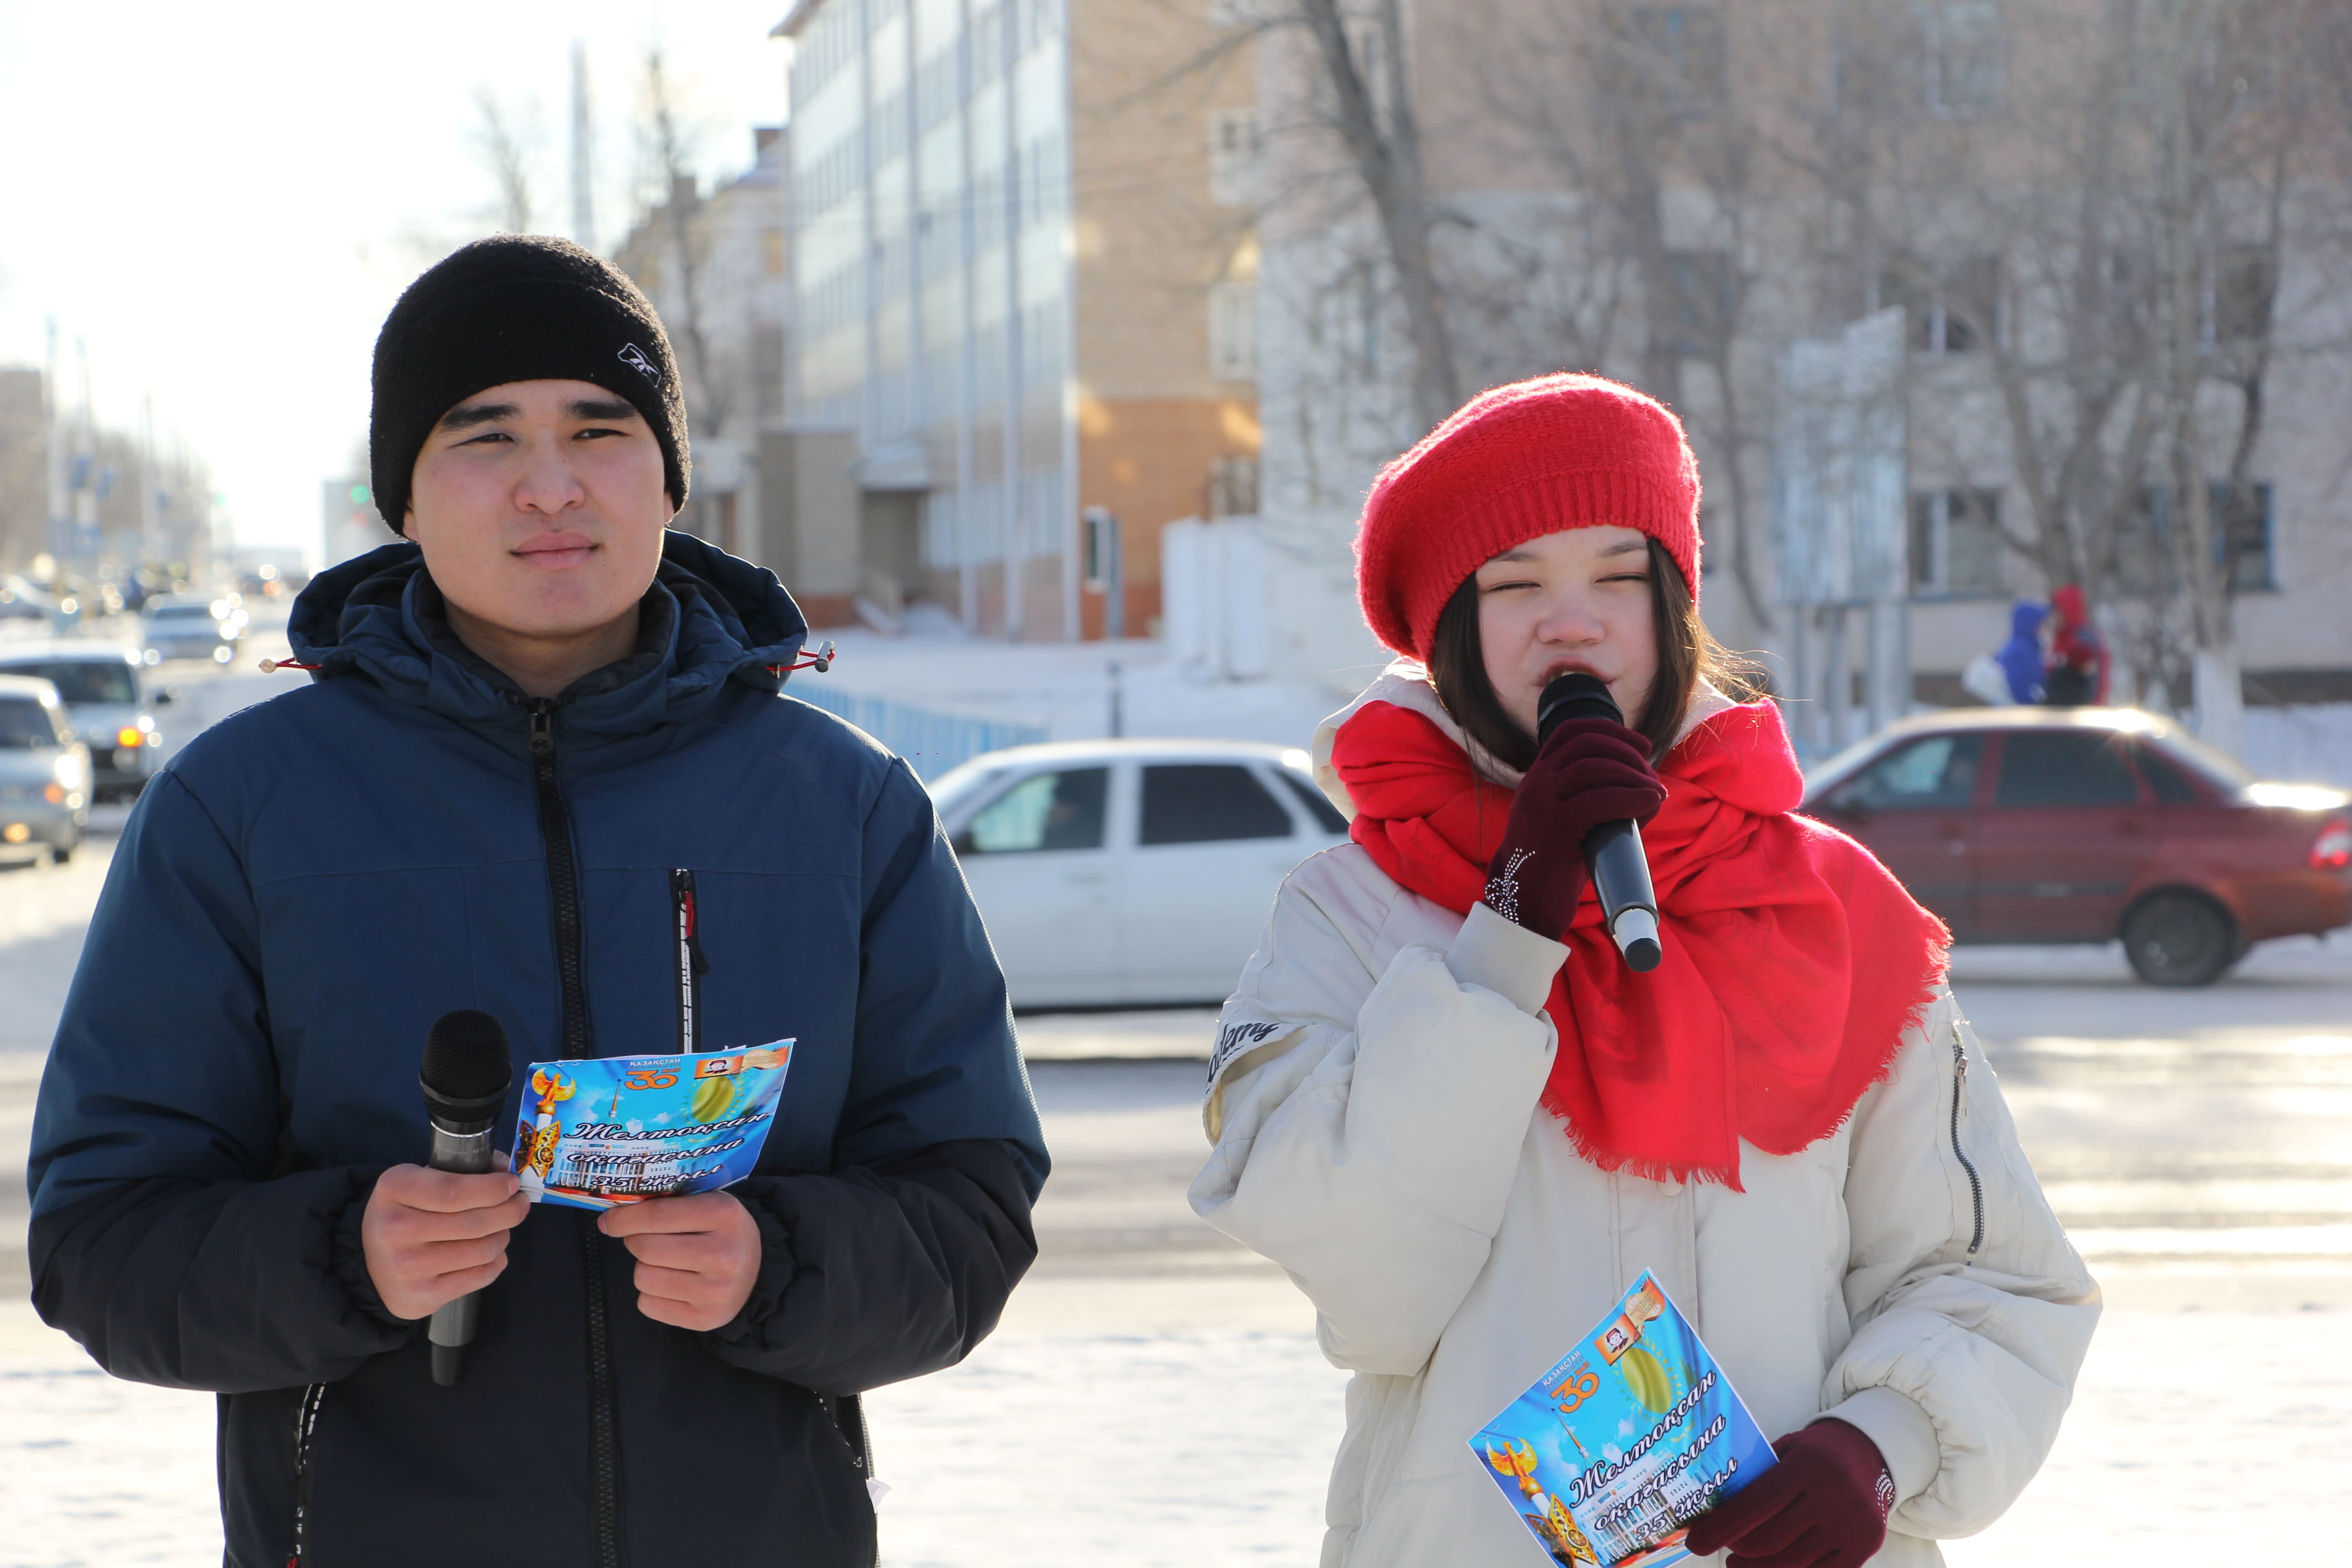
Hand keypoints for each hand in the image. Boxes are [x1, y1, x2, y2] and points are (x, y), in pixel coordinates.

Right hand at [361, 1163, 528, 1321]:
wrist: (368, 1265)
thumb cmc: (404, 1214)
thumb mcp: (417, 1181)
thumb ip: (459, 1171)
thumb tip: (504, 1169)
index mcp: (395, 1190)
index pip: (455, 1190)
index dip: (492, 1188)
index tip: (512, 1183)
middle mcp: (396, 1229)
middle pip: (475, 1222)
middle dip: (510, 1211)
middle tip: (520, 1204)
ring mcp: (409, 1266)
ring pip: (483, 1249)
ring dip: (503, 1235)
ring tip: (501, 1228)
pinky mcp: (424, 1295)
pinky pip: (481, 1276)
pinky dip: (496, 1261)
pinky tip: (490, 1252)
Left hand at [597, 1191, 762, 1331]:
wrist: (758, 1270)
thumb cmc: (722, 1232)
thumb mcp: (709, 1204)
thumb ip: (669, 1204)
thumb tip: (613, 1217)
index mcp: (724, 1215)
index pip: (657, 1215)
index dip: (624, 1218)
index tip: (609, 1221)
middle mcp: (724, 1254)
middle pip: (646, 1249)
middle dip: (636, 1242)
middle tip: (647, 1240)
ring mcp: (715, 1291)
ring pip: (643, 1278)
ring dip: (644, 1269)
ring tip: (666, 1264)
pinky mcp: (704, 1318)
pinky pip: (648, 1305)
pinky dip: (651, 1294)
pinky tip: (672, 1285)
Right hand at [1483, 713, 1665, 940]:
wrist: (1523, 904)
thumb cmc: (1552, 868)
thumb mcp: (1562, 823)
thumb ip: (1584, 800)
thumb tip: (1641, 788)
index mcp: (1536, 779)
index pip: (1570, 732)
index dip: (1611, 730)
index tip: (1640, 745)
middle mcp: (1536, 784)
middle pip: (1588, 745)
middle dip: (1627, 753)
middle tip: (1651, 776)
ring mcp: (1542, 803)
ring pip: (1595, 768)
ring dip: (1634, 776)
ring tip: (1655, 794)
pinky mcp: (1556, 827)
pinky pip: (1600, 800)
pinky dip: (1632, 797)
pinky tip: (1651, 802)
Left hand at [1684, 1418, 1894, 1567]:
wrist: (1869, 1456)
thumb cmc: (1815, 1453)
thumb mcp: (1786, 1450)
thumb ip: (1756, 1476)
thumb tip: (1711, 1508)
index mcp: (1807, 1466)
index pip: (1756, 1503)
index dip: (1721, 1526)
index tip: (1695, 1541)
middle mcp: (1832, 1496)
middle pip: (1769, 1540)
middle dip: (1736, 1548)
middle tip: (1722, 1547)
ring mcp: (1851, 1526)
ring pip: (1791, 1564)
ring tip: (1738, 1562)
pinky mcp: (1865, 1548)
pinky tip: (1771, 1567)